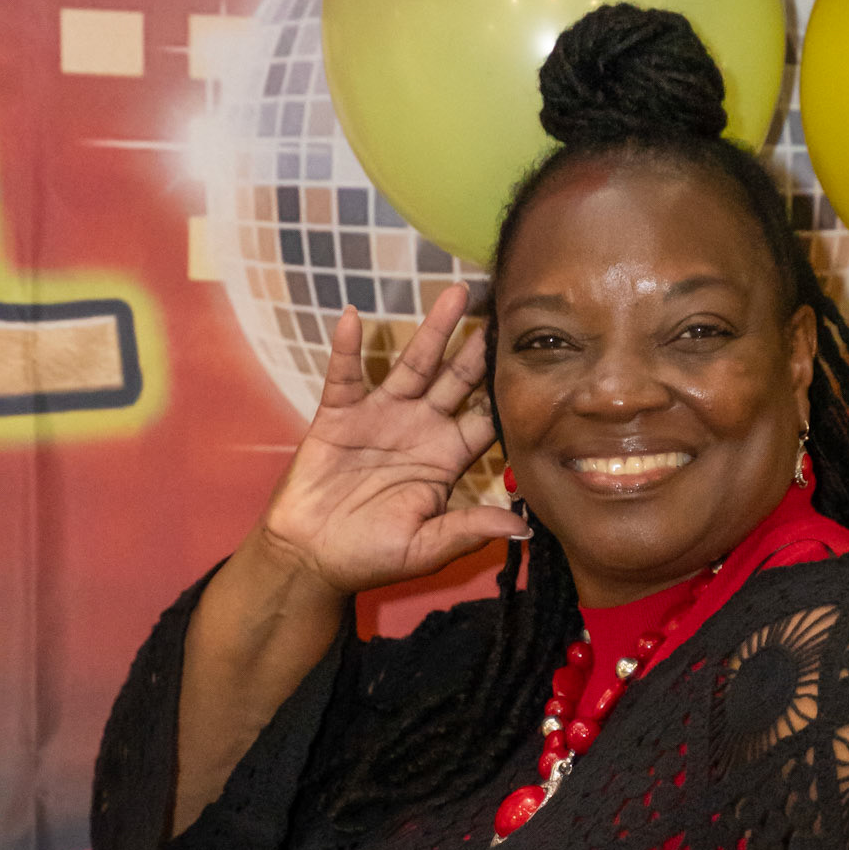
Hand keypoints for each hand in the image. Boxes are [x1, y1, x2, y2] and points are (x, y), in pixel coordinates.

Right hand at [262, 284, 527, 596]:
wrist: (312, 557)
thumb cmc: (371, 556)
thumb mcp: (426, 547)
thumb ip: (469, 529)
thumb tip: (522, 528)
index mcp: (445, 459)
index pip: (486, 419)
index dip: (508, 392)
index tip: (536, 360)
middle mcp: (419, 429)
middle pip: (457, 380)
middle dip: (480, 347)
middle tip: (506, 308)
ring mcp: (379, 417)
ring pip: (412, 364)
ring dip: (433, 330)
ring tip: (455, 293)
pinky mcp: (338, 415)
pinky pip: (345, 375)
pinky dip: (348, 347)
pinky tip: (354, 317)